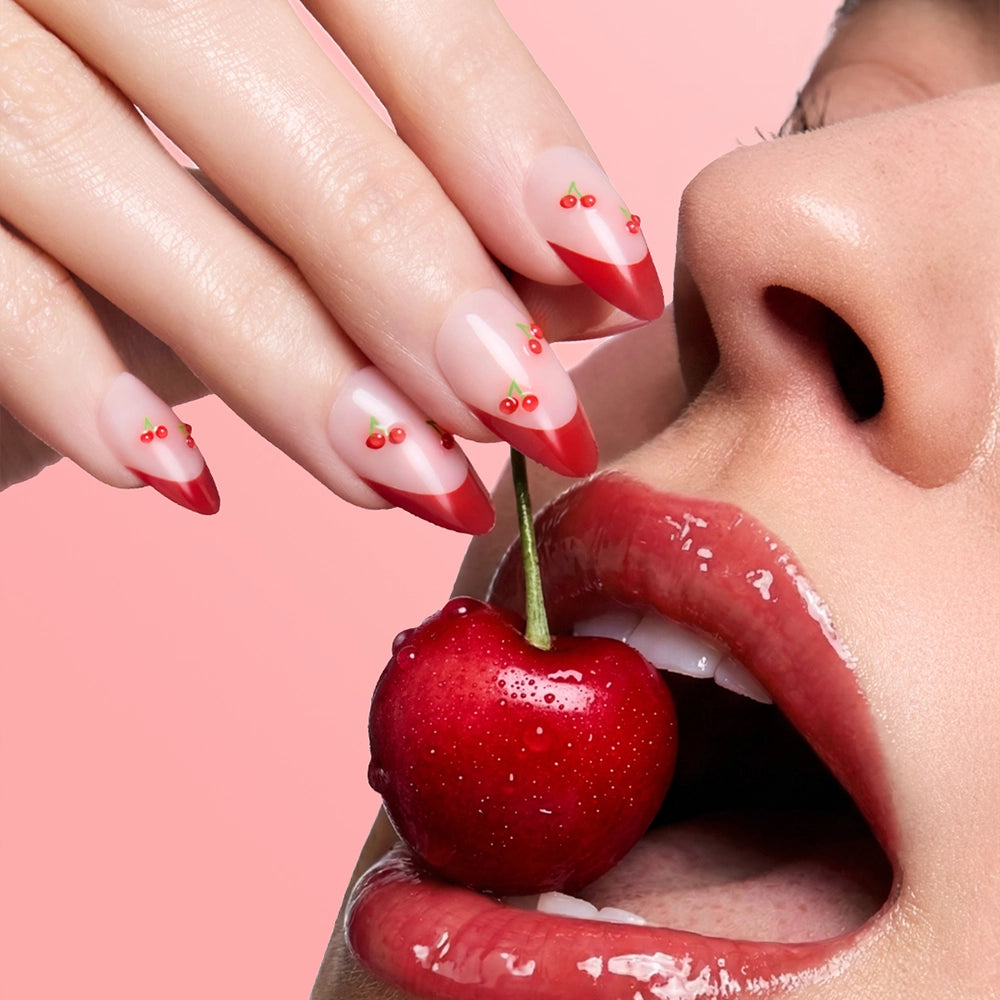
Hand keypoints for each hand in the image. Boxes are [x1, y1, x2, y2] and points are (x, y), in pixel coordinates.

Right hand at [0, 0, 662, 527]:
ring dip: (283, 360)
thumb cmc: (117, 177)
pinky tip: (177, 478)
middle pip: (269, 99)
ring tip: (404, 475)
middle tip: (523, 410)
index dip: (502, 131)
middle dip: (413, 275)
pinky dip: (71, 377)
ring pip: (105, 180)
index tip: (613, 271)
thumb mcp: (271, 173)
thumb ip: (406, 210)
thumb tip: (584, 286)